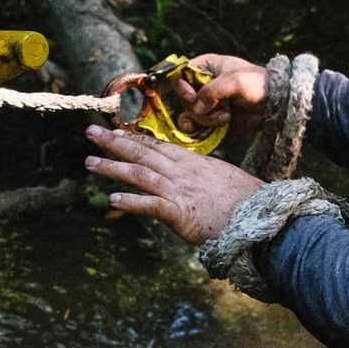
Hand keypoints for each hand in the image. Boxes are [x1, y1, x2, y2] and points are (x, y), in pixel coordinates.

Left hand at [85, 124, 263, 243]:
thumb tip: (188, 177)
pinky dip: (132, 202)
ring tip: (90, 162)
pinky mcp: (180, 214)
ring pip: (140, 174)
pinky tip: (113, 199)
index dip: (133, 137)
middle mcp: (182, 172)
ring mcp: (180, 191)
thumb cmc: (244, 201)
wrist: (259, 217)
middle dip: (114, 142)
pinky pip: (151, 205)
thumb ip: (199, 175)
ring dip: (113, 168)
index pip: (157, 146)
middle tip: (90, 133)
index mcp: (192, 163)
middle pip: (143, 152)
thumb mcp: (220, 178)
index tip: (114, 130)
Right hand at [104, 53, 266, 136]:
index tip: (193, 95)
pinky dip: (204, 128)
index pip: (178, 75)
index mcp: (205, 67)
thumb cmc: (257, 84)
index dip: (182, 87)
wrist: (275, 105)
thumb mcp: (234, 81)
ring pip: (189, 114)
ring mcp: (206, 103)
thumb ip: (211, 92)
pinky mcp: (212, 120)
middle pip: (181, 98)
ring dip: (207, 118)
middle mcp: (202, 84)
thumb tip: (196, 109)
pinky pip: (196, 126)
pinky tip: (220, 125)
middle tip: (218, 105)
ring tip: (227, 114)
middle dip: (198, 106)